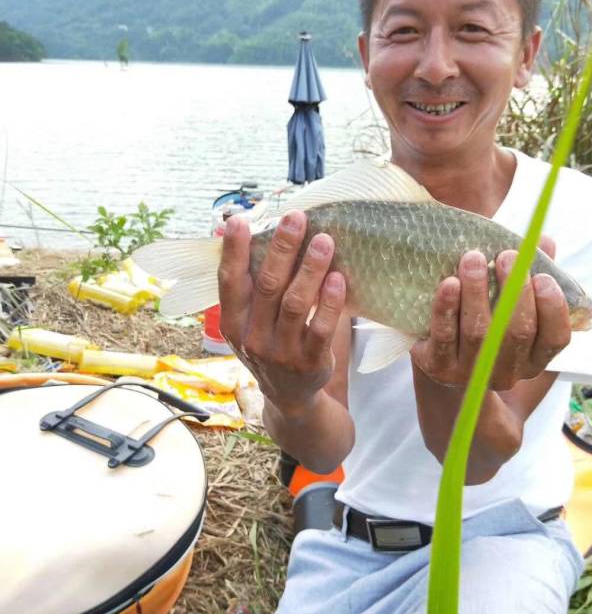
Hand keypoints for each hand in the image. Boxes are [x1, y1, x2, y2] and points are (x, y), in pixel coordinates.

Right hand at [217, 210, 345, 413]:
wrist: (289, 395)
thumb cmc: (269, 343)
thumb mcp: (247, 321)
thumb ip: (246, 283)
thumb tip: (235, 230)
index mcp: (232, 322)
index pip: (229, 282)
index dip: (234, 251)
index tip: (241, 220)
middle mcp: (252, 337)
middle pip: (267, 286)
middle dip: (282, 249)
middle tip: (296, 217)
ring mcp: (281, 352)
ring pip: (295, 304)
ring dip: (310, 269)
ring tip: (324, 240)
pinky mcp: (309, 362)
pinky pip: (320, 328)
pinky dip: (330, 302)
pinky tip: (338, 278)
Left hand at [411, 237, 571, 390]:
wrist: (440, 356)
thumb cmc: (485, 318)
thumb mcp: (510, 299)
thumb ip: (530, 273)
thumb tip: (544, 241)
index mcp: (534, 357)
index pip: (555, 338)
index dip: (553, 308)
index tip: (543, 276)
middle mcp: (508, 372)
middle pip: (518, 333)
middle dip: (515, 291)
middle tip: (507, 256)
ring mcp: (473, 373)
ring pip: (479, 333)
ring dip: (477, 291)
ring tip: (473, 258)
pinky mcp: (440, 368)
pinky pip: (444, 337)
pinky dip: (447, 308)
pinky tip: (449, 283)